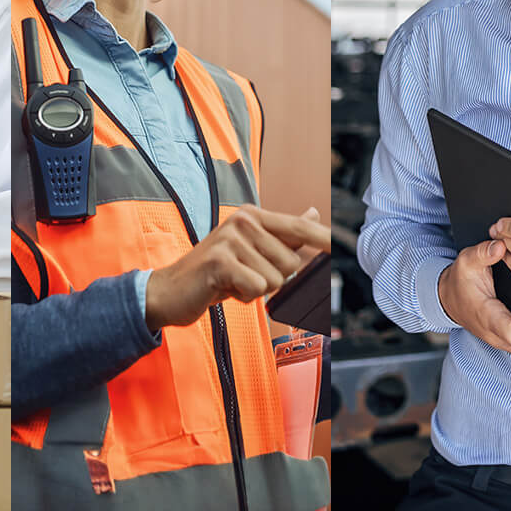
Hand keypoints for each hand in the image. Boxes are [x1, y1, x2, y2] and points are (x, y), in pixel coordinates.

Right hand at [144, 205, 329, 331]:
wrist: (169, 292)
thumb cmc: (215, 274)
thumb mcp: (251, 251)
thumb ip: (283, 235)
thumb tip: (313, 213)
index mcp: (253, 216)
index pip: (299, 227)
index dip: (324, 239)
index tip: (342, 247)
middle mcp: (244, 220)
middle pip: (292, 263)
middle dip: (273, 281)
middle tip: (244, 278)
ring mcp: (231, 238)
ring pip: (277, 280)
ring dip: (257, 291)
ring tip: (233, 283)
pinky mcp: (221, 261)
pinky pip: (258, 288)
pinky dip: (245, 297)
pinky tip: (224, 289)